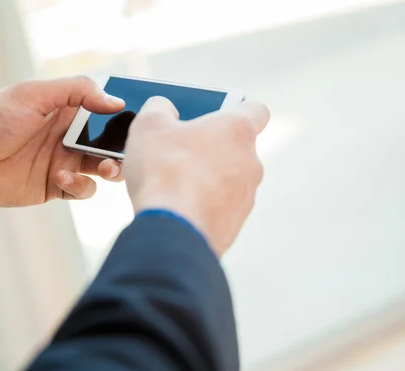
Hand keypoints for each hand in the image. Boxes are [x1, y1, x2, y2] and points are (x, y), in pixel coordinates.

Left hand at [0, 76, 125, 208]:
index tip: (138, 120)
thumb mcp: (30, 95)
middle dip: (123, 147)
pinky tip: (64, 179)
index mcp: (64, 108)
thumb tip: (114, 101)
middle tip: (128, 151)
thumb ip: (75, 92)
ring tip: (107, 168)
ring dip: (111, 168)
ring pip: (102, 168)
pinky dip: (82, 186)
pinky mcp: (54, 187)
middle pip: (109, 141)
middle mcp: (67, 135)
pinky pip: (82, 190)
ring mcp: (62, 162)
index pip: (104, 108)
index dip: (122, 114)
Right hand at [123, 97, 269, 256]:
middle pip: (236, 147)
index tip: (215, 114)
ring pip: (228, 179)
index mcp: (237, 130)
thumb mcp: (149, 124)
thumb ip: (159, 107)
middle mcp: (251, 162)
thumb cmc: (164, 171)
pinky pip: (219, 207)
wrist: (172, 229)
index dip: (236, 108)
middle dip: (210, 147)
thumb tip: (164, 108)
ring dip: (206, 178)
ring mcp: (246, 196)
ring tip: (172, 183)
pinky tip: (176, 208)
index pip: (256, 109)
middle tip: (178, 150)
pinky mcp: (235, 224)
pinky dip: (202, 205)